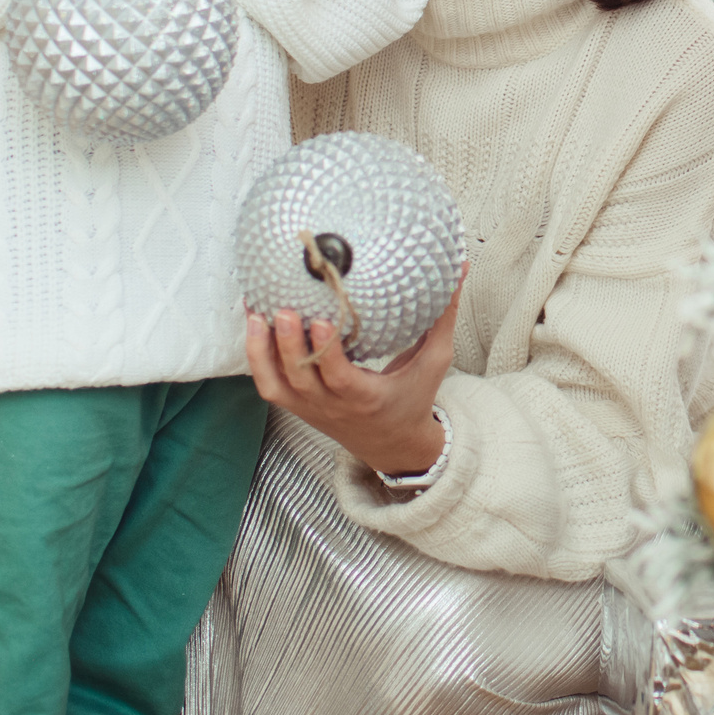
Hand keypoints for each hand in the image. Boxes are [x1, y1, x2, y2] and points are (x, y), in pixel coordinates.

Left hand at [245, 264, 466, 475]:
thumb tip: (458, 269)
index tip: (322, 319)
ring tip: (257, 312)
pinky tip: (254, 323)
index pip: (339, 378)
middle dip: (287, 345)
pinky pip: (269, 385)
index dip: (326, 351)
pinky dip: (257, 357)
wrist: (393, 445)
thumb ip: (444, 317)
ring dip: (262, 350)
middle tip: (282, 307)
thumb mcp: (435, 361)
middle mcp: (332, 406)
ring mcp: (309, 409)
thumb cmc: (414, 399)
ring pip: (276, 384)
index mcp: (366, 397)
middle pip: (300, 379)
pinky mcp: (297, 406)